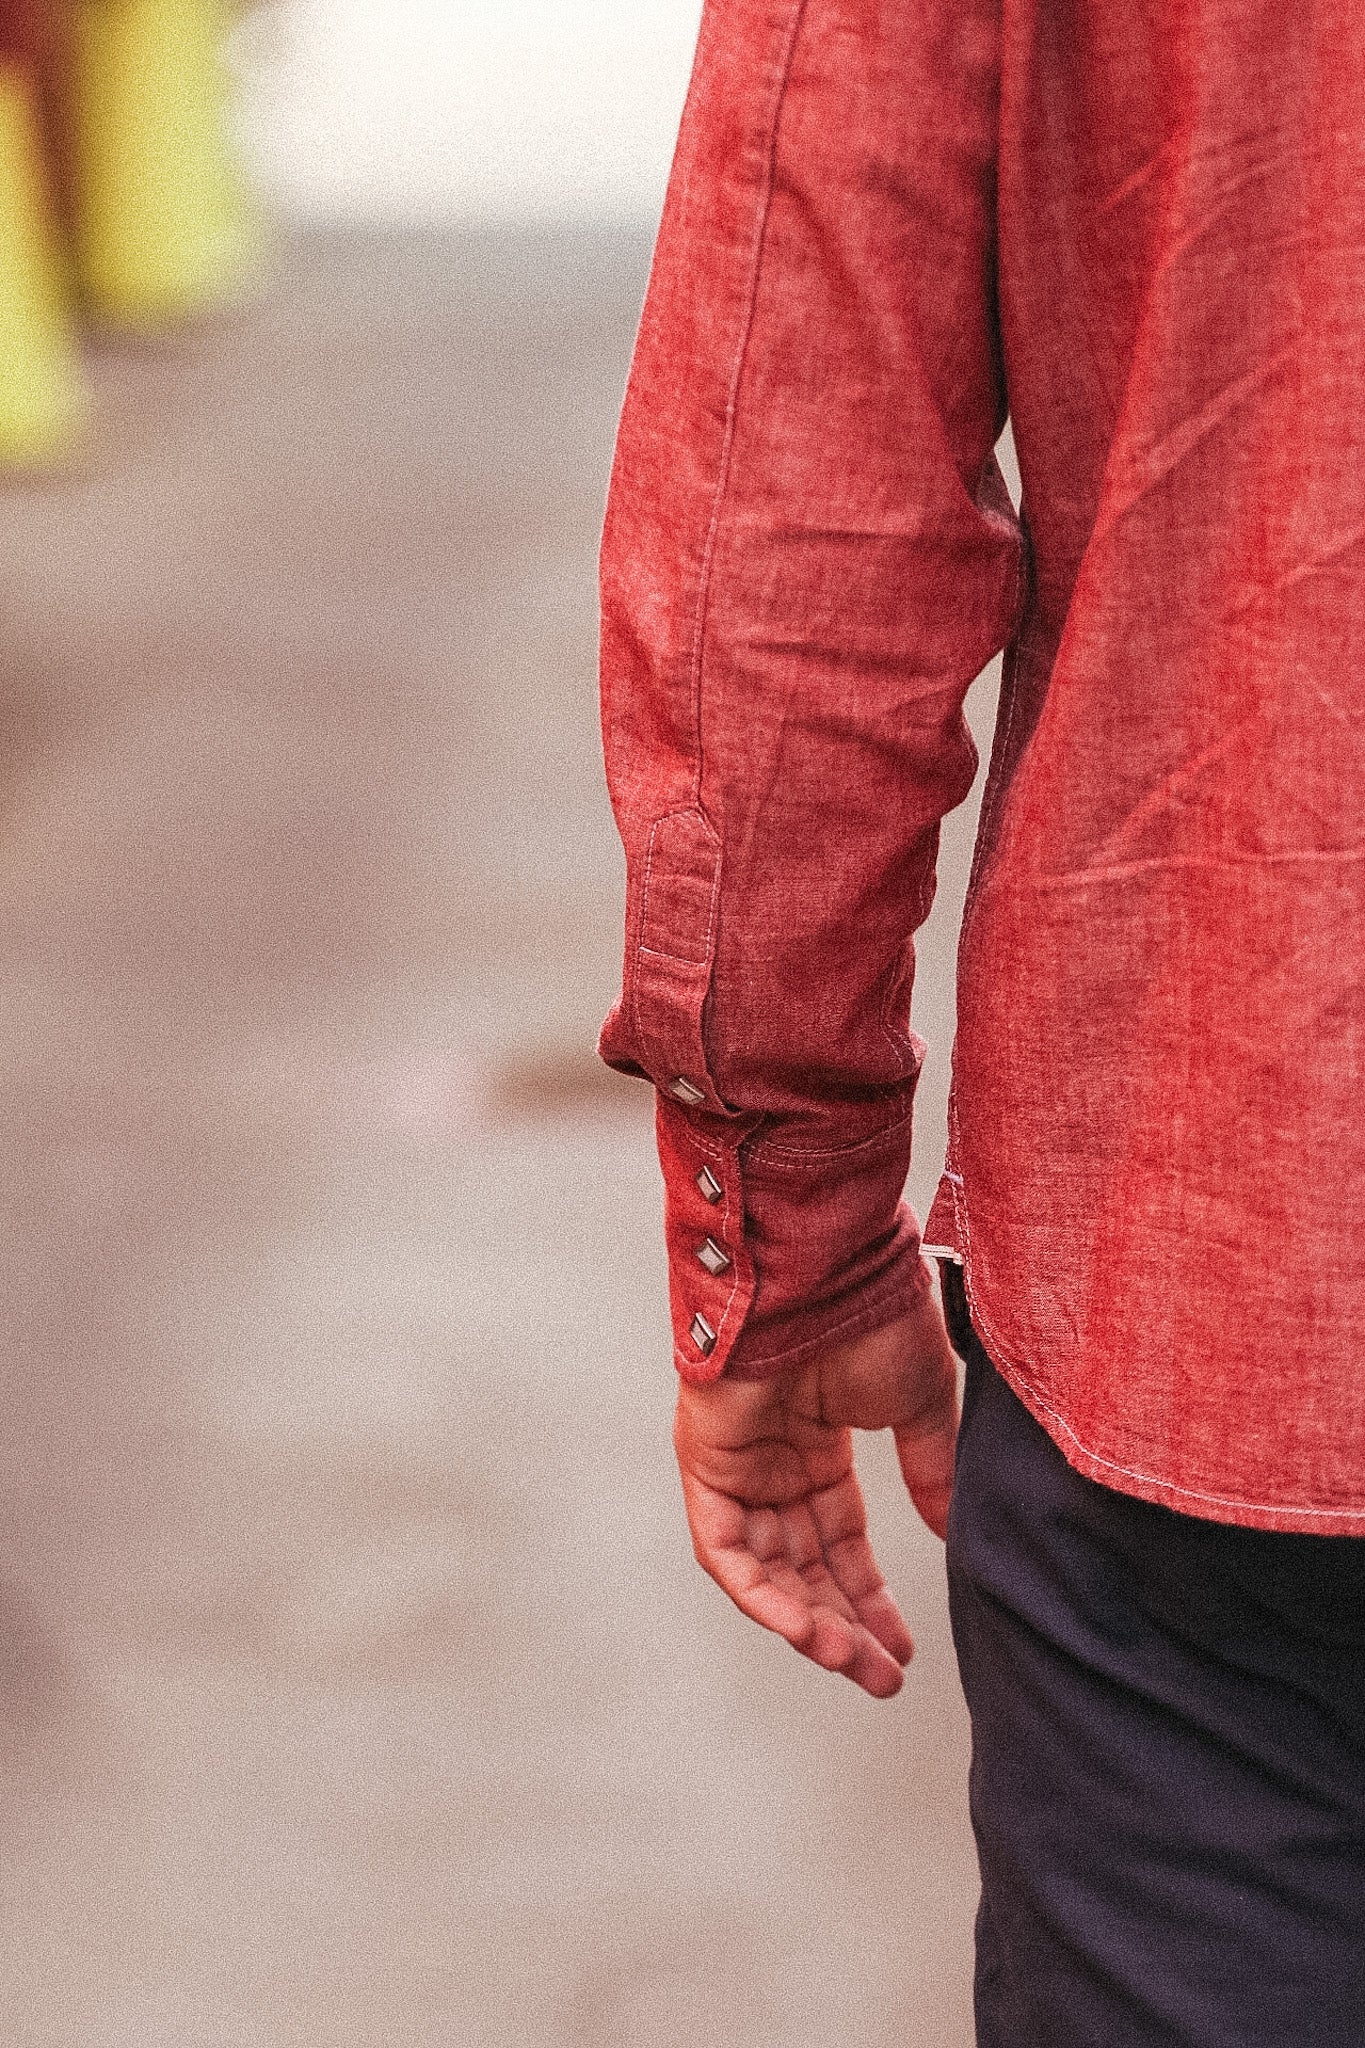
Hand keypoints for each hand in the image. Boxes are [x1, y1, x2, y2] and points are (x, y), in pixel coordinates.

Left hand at [673, 1263, 958, 1699]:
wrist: (828, 1267)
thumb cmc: (874, 1313)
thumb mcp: (922, 1405)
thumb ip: (931, 1471)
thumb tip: (952, 1529)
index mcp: (820, 1440)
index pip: (840, 1539)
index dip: (871, 1595)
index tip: (902, 1647)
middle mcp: (774, 1457)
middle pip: (803, 1564)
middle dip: (844, 1624)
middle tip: (882, 1676)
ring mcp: (737, 1461)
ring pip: (766, 1567)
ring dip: (809, 1621)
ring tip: (856, 1665)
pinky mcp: (707, 1461)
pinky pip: (726, 1549)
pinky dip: (763, 1594)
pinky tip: (809, 1631)